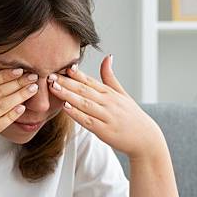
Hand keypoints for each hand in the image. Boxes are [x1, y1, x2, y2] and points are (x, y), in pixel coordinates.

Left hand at [47, 55, 166, 159]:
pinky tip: (65, 107)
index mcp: (110, 93)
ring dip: (67, 94)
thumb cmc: (132, 116)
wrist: (146, 139)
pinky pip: (87, 120)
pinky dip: (76, 113)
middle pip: (84, 90)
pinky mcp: (104, 131)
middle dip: (66, 82)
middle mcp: (108, 102)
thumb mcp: (122, 93)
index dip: (75, 73)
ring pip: (84, 103)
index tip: (62, 65)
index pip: (90, 80)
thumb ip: (110, 77)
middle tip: (50, 74)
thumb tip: (107, 57)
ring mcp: (106, 116)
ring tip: (53, 87)